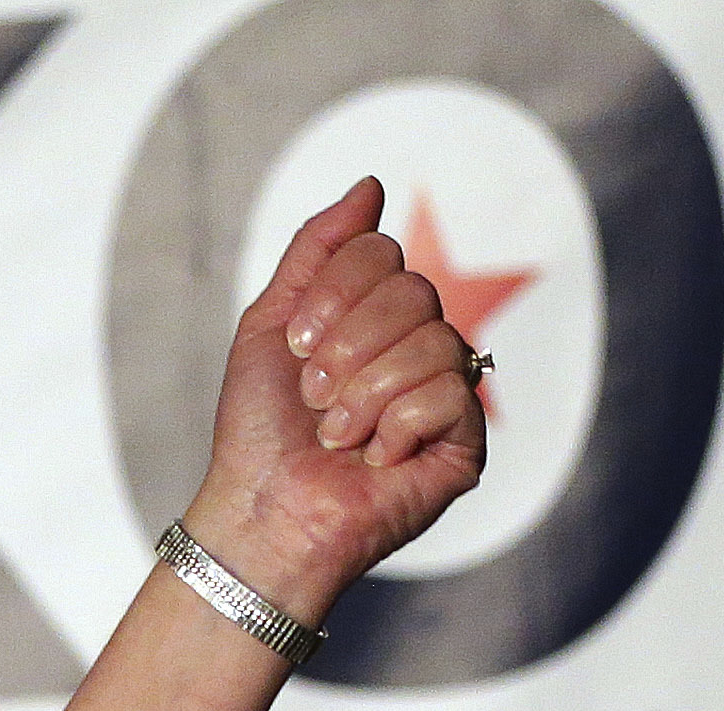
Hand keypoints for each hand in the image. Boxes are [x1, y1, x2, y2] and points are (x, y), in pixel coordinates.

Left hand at [184, 177, 487, 618]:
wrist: (261, 511)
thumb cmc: (258, 430)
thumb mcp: (271, 323)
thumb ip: (317, 250)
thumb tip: (370, 186)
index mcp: (375, 315)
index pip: (383, 252)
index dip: (333, 296)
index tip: (295, 348)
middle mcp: (418, 345)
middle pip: (413, 290)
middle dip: (345, 347)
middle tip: (313, 398)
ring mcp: (447, 392)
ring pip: (432, 340)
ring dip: (363, 393)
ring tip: (336, 436)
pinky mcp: (465, 442)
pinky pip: (450, 393)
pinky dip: (395, 427)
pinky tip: (376, 458)